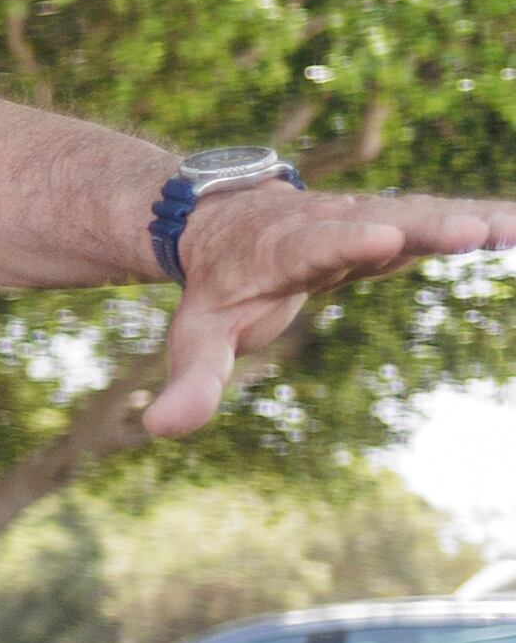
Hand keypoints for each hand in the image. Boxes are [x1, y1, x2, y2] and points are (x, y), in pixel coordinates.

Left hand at [148, 184, 515, 435]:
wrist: (217, 223)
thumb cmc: (214, 287)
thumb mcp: (197, 337)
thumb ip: (191, 380)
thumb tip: (161, 428)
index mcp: (277, 251)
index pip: (311, 247)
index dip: (346, 242)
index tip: (380, 237)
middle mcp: (324, 224)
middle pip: (376, 222)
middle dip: (422, 225)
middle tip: (470, 228)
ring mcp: (361, 218)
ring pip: (415, 214)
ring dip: (463, 219)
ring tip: (510, 228)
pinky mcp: (390, 220)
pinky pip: (438, 218)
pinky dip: (480, 219)